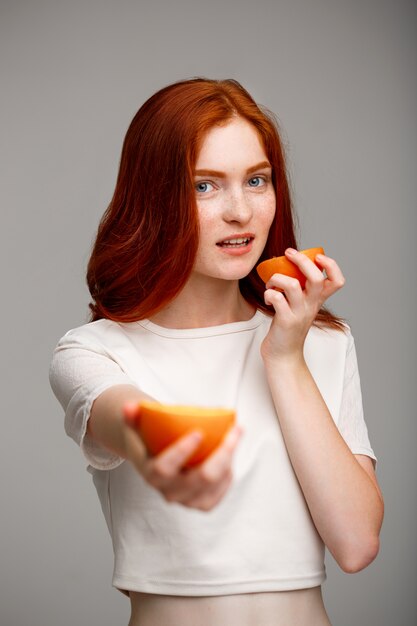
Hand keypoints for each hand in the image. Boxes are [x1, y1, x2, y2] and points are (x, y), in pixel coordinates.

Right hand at [123, 403, 242, 510]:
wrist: (154, 460)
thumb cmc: (148, 438)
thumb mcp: (136, 425)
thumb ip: (132, 415)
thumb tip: (130, 406)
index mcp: (150, 474)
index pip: (164, 468)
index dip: (181, 452)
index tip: (199, 432)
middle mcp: (168, 492)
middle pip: (201, 478)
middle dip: (222, 454)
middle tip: (234, 430)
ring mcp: (186, 500)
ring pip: (214, 485)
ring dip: (230, 459)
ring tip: (235, 435)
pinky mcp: (201, 504)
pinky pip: (220, 492)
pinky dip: (229, 474)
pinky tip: (231, 453)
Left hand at [261, 248, 344, 361]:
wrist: (283, 356)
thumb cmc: (287, 328)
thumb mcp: (300, 306)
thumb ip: (300, 289)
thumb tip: (287, 263)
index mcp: (317, 301)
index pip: (337, 281)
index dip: (332, 265)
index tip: (317, 257)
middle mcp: (311, 306)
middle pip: (315, 278)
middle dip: (302, 260)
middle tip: (288, 253)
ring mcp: (299, 314)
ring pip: (293, 285)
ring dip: (277, 278)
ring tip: (271, 282)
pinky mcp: (285, 321)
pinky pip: (277, 298)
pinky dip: (269, 293)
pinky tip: (267, 296)